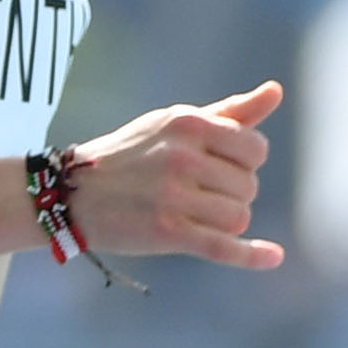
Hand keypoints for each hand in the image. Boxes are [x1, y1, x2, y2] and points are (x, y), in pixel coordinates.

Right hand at [61, 80, 284, 269]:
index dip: (245, 163)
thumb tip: (275, 91)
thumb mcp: (174, 123)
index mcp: (188, 124)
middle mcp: (182, 156)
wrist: (71, 193)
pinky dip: (252, 255)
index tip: (220, 168)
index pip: (255, 149)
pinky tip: (273, 256)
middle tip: (195, 193)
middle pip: (249, 186)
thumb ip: (230, 112)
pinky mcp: (168, 232)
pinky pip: (224, 247)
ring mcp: (174, 196)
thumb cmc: (130, 155)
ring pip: (239, 216)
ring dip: (225, 221)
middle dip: (232, 193)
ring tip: (192, 214)